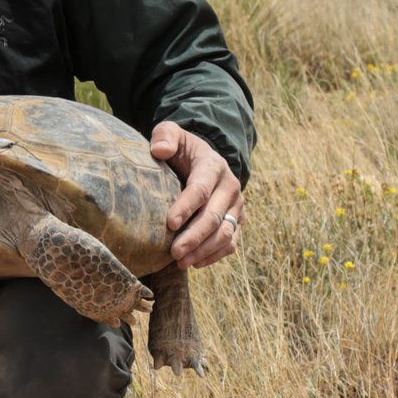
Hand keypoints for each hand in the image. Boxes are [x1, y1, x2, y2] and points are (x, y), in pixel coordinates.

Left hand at [148, 120, 242, 268]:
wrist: (204, 160)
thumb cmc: (182, 149)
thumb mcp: (171, 133)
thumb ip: (165, 136)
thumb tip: (160, 150)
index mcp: (213, 165)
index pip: (201, 189)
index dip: (186, 207)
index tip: (170, 223)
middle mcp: (230, 187)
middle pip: (214, 216)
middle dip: (194, 237)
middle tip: (173, 252)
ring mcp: (237, 206)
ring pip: (226, 234)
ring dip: (203, 251)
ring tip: (181, 262)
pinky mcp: (237, 222)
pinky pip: (231, 244)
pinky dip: (214, 256)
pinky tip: (194, 263)